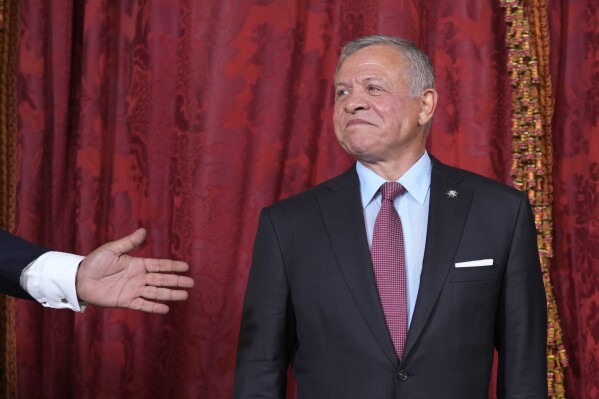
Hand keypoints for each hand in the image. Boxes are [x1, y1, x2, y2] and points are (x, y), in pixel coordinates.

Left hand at [75, 228, 193, 313]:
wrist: (79, 279)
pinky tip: (166, 309)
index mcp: (138, 264)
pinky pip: (143, 304)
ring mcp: (134, 290)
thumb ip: (129, 242)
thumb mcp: (112, 249)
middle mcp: (139, 278)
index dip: (173, 266)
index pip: (160, 265)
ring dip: (170, 294)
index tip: (186, 267)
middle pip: (162, 280)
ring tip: (184, 296)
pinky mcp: (126, 301)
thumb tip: (144, 231)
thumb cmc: (94, 262)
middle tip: (191, 283)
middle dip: (177, 281)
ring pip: (156, 293)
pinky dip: (154, 307)